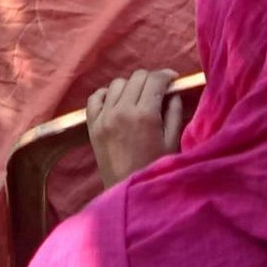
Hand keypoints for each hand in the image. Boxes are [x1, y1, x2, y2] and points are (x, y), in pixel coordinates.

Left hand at [87, 69, 184, 188]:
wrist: (127, 190)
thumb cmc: (154, 168)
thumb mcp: (171, 142)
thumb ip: (174, 113)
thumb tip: (173, 92)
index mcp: (145, 114)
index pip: (155, 79)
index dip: (167, 75)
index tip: (173, 80)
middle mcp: (122, 110)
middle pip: (137, 77)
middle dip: (151, 80)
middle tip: (158, 91)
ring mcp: (104, 116)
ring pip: (117, 84)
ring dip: (131, 86)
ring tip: (138, 98)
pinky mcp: (92, 124)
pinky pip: (96, 97)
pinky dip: (107, 94)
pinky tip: (116, 102)